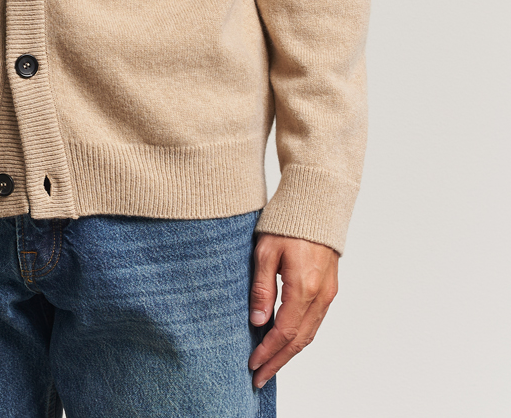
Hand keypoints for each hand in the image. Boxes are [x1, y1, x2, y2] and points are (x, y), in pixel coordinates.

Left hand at [247, 233, 337, 388]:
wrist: (316, 204)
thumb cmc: (287, 222)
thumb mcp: (265, 250)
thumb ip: (262, 287)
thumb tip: (257, 321)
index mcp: (303, 286)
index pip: (284, 331)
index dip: (267, 351)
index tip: (252, 364)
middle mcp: (320, 295)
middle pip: (299, 340)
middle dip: (278, 362)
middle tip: (259, 378)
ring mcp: (328, 293)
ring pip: (309, 334)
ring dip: (290, 354)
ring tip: (270, 366)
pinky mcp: (330, 289)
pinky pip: (315, 322)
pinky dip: (300, 338)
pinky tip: (287, 343)